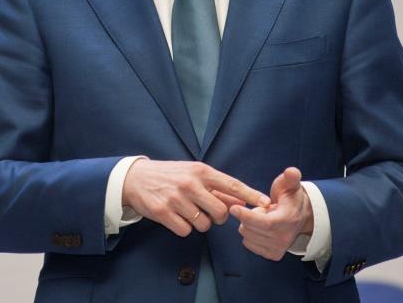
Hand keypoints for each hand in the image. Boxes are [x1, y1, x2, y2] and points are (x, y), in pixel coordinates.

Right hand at [122, 159, 270, 236]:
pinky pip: (186, 231)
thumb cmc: (170, 175)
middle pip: (221, 211)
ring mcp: (176, 198)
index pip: (231, 184)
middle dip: (219, 217)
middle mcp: (190, 184)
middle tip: (210, 213)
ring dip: (200, 223)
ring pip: (204, 224)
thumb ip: (215, 186)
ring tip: (189, 212)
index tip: (266, 203)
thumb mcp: (193, 173)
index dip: (250, 195)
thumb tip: (240, 198)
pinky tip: (177, 217)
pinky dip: (184, 228)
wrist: (136, 178)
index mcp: (201, 171)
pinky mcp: (163, 212)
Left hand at [230, 167, 313, 260]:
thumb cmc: (291, 198)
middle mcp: (284, 238)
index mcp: (288, 220)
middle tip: (257, 208)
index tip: (233, 208)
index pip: (265, 223)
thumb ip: (291, 177)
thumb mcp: (291, 184)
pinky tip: (258, 226)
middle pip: (252, 230)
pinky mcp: (273, 254)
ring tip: (261, 217)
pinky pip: (249, 244)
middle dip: (246, 217)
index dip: (247, 216)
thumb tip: (291, 172)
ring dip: (247, 225)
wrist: (300, 215)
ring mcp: (278, 249)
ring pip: (248, 237)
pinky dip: (248, 234)